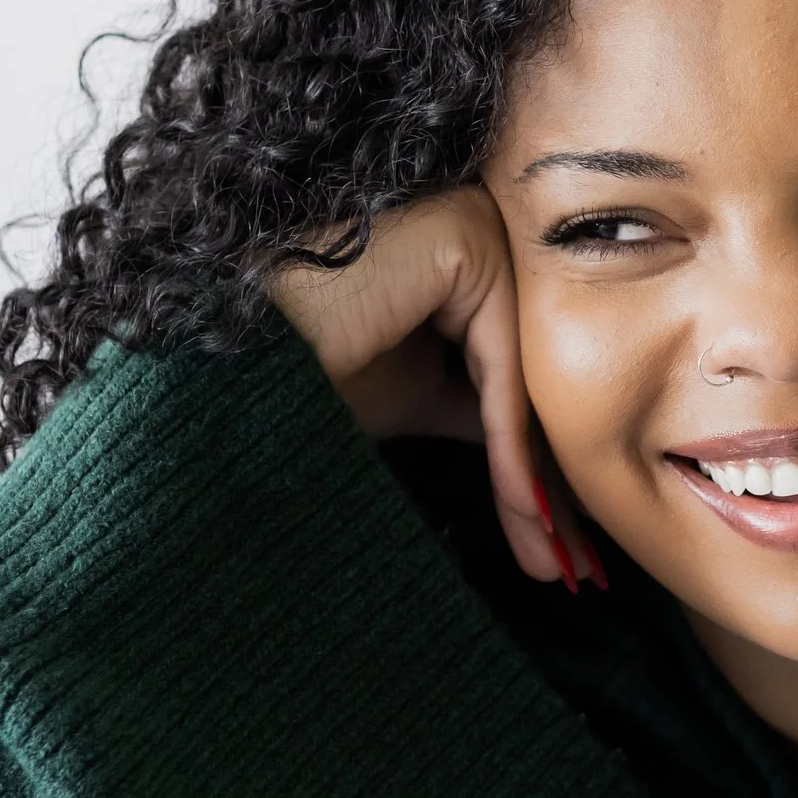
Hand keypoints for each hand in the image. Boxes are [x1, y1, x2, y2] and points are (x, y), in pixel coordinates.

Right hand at [266, 185, 602, 588]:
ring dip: (539, 486)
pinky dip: (512, 449)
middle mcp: (491, 230)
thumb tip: (541, 467)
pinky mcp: (469, 243)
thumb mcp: (408, 394)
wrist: (224, 337)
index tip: (561, 548)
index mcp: (476, 260)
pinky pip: (501, 368)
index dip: (538, 470)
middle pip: (531, 382)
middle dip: (552, 487)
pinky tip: (527, 513)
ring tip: (556, 562)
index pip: (521, 381)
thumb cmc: (298, 356)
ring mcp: (485, 229)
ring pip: (524, 383)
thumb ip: (479, 410)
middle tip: (573, 568)